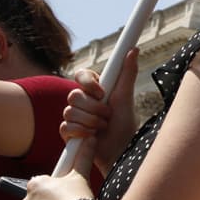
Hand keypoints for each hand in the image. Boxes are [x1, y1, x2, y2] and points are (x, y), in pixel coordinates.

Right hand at [64, 48, 139, 170]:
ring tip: (103, 128)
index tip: (101, 92)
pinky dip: (82, 132)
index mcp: (95, 90)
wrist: (120, 150)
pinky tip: (92, 137)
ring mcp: (73, 117)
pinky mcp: (68, 133)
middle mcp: (82, 101)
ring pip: (69, 112)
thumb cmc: (125, 124)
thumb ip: (127, 73)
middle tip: (108, 116)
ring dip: (91, 122)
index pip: (81, 75)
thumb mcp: (126, 97)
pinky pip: (65, 127)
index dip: (88, 83)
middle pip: (73, 95)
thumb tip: (134, 49)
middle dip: (94, 108)